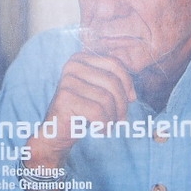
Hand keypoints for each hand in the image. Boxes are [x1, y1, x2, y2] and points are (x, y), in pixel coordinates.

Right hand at [26, 51, 136, 167]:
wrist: (58, 132)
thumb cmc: (83, 111)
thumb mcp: (100, 92)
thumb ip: (116, 85)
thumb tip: (132, 96)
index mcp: (81, 58)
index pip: (115, 64)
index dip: (128, 84)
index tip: (130, 100)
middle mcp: (72, 66)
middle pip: (112, 81)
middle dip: (122, 104)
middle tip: (120, 119)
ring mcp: (67, 81)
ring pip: (106, 98)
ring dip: (113, 117)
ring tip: (108, 124)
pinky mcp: (65, 99)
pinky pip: (97, 112)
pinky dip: (104, 125)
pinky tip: (99, 129)